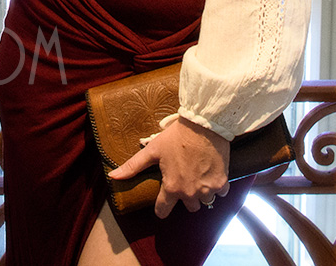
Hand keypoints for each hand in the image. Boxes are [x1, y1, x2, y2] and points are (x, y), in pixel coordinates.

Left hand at [105, 116, 228, 217]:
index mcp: (172, 188)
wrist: (204, 124)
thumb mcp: (152, 150)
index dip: (162, 207)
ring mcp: (207, 189)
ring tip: (198, 175)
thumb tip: (113, 177)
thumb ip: (133, 166)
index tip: (164, 201)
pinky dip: (218, 186)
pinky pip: (220, 193)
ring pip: (204, 201)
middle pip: (188, 207)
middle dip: (186, 197)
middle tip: (185, 180)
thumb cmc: (177, 136)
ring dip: (202, 192)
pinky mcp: (222, 182)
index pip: (163, 211)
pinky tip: (212, 173)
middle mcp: (190, 193)